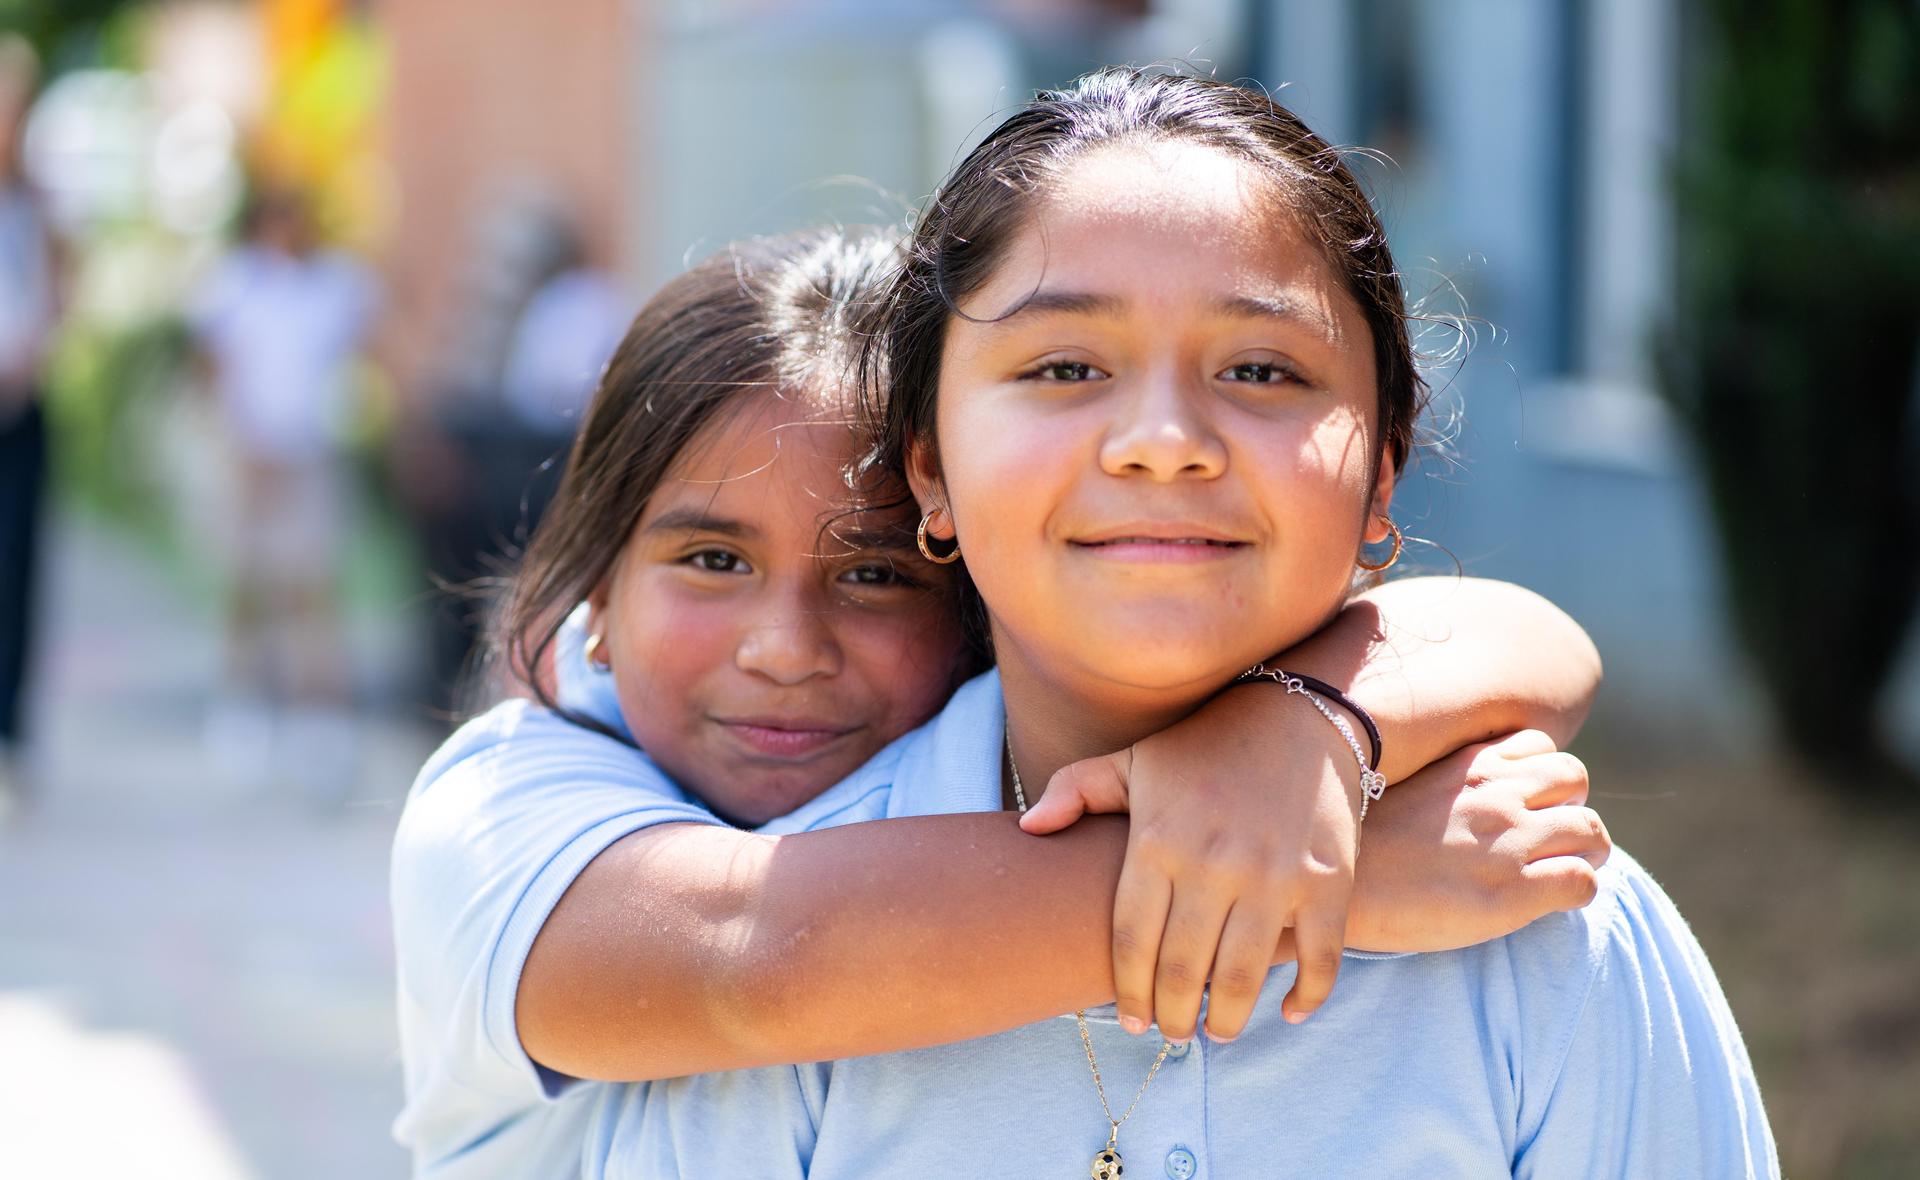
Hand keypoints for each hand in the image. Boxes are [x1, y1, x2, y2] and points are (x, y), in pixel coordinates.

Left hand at [1022, 685, 1360, 1041]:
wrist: (1301, 718)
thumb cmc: (1206, 747)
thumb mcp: (1135, 760)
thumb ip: (1077, 790)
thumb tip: (1028, 828)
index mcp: (1158, 842)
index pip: (1132, 941)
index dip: (1128, 992)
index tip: (1130, 1020)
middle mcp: (1213, 863)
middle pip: (1182, 968)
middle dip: (1173, 1015)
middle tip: (1173, 1034)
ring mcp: (1274, 876)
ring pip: (1242, 975)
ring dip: (1227, 1018)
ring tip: (1216, 1032)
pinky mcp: (1327, 883)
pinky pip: (1318, 958)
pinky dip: (1306, 996)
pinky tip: (1286, 1012)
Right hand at [1346, 729, 1608, 952]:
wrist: (1334, 897)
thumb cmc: (1353, 849)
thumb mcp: (1392, 788)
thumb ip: (1436, 782)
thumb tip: (1452, 794)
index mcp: (1465, 766)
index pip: (1538, 746)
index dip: (1540, 776)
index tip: (1526, 803)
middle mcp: (1495, 796)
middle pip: (1575, 778)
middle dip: (1572, 806)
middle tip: (1553, 838)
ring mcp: (1508, 843)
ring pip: (1593, 831)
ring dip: (1587, 851)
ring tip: (1564, 871)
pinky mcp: (1514, 894)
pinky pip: (1584, 883)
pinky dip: (1580, 892)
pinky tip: (1552, 903)